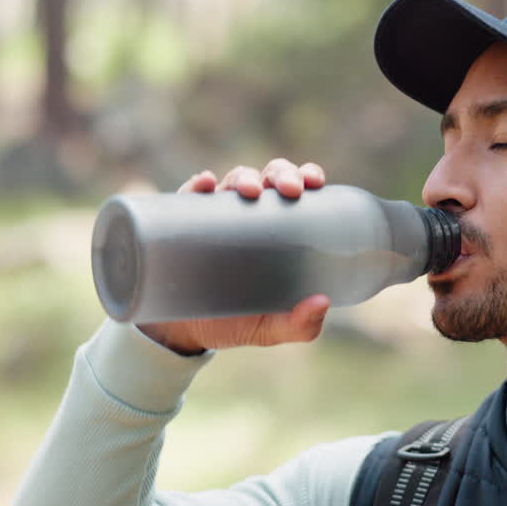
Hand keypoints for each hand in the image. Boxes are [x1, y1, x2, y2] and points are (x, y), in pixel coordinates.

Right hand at [137, 159, 329, 354]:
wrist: (185, 332)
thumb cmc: (235, 322)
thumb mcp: (271, 328)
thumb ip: (300, 324)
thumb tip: (322, 302)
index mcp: (278, 229)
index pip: (296, 190)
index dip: (306, 176)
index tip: (314, 182)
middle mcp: (250, 215)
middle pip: (268, 178)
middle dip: (281, 173)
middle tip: (288, 190)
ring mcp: (216, 217)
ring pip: (233, 180)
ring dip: (244, 176)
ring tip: (249, 191)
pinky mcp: (184, 225)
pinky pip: (189, 196)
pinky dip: (197, 185)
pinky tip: (205, 184)